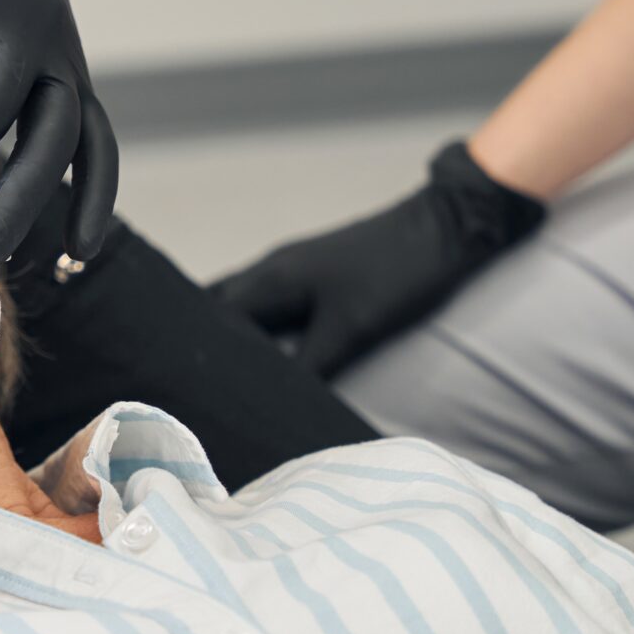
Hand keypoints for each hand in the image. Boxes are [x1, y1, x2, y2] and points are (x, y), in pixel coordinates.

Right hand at [210, 142, 542, 376]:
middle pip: (220, 311)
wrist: (449, 228)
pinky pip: (272, 310)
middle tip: (196, 388)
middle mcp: (273, 270)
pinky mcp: (319, 279)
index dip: (195, 354)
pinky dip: (261, 335)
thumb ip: (306, 368)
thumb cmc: (397, 274)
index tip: (184, 388)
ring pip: (247, 309)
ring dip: (234, 340)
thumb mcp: (350, 330)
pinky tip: (271, 362)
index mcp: (271, 278)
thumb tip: (270, 405)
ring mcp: (296, 272)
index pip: (210, 319)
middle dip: (204, 346)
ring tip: (228, 382)